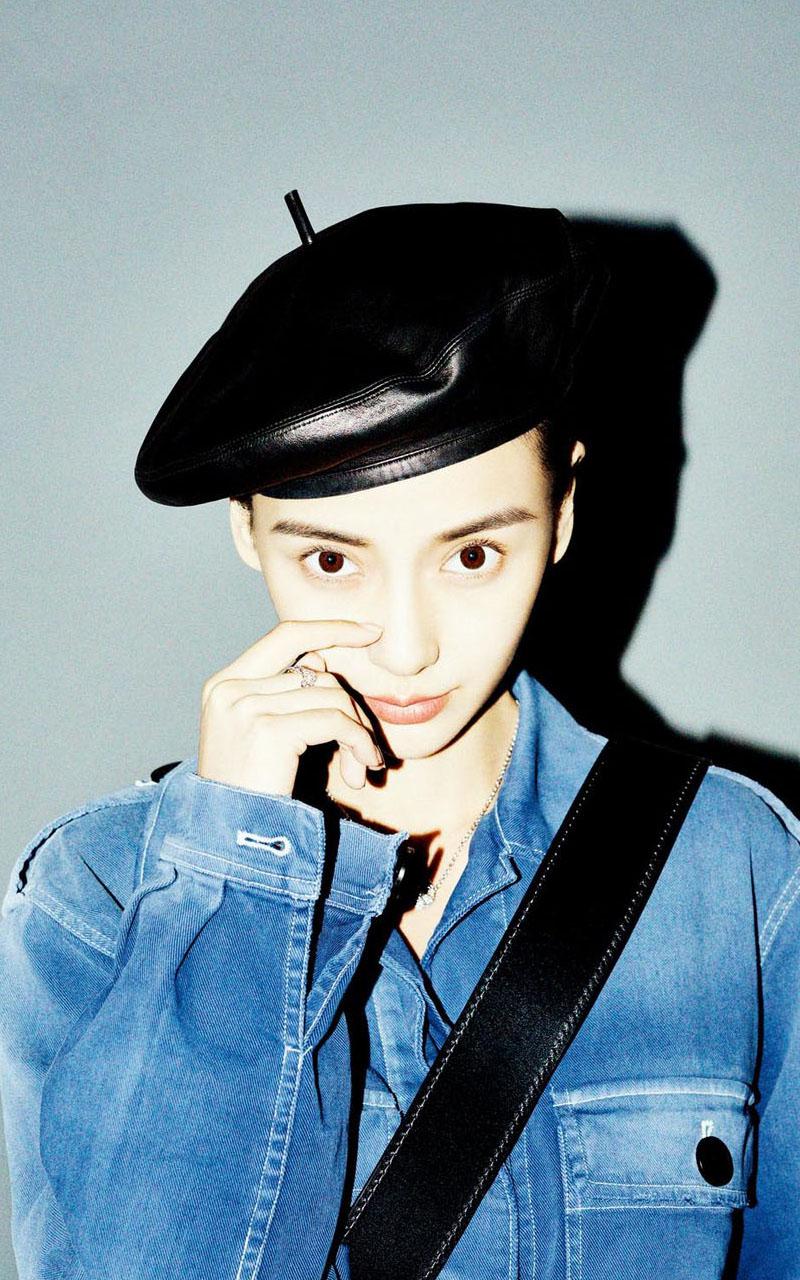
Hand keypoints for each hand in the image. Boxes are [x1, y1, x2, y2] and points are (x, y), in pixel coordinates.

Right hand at [197, 619, 384, 796]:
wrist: (227, 842)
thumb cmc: (251, 795)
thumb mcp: (262, 737)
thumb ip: (284, 697)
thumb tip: (321, 663)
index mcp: (224, 684)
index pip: (285, 636)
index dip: (330, 628)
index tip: (370, 631)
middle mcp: (230, 688)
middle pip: (318, 673)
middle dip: (351, 710)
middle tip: (366, 749)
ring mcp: (245, 706)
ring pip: (331, 696)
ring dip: (358, 734)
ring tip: (361, 769)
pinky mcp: (268, 730)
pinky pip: (335, 721)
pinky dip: (358, 743)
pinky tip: (360, 771)